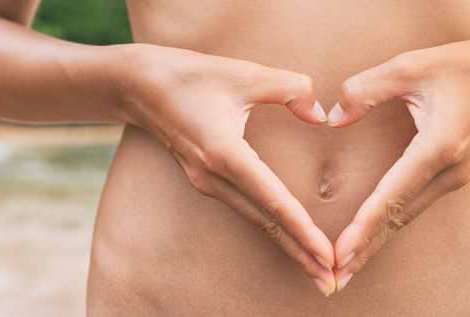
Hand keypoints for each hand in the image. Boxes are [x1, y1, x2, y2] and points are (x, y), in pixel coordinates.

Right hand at [113, 44, 336, 294]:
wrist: (137, 85)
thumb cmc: (189, 75)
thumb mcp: (245, 73)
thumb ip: (289, 89)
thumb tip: (321, 114)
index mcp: (226, 154)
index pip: (273, 202)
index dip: (303, 231)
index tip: (326, 256)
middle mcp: (215, 177)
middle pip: (266, 224)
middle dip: (301, 254)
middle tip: (331, 282)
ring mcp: (207, 182)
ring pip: (256, 220)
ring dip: (288, 245)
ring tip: (317, 269)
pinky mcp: (205, 179)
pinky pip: (245, 209)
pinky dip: (271, 226)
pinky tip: (288, 237)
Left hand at [327, 36, 469, 290]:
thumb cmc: (466, 65)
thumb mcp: (411, 65)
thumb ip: (367, 89)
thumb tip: (333, 118)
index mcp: (440, 146)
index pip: (393, 194)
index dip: (365, 226)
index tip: (342, 253)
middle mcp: (451, 170)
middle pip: (400, 217)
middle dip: (366, 248)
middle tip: (333, 277)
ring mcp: (457, 177)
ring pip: (408, 216)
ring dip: (376, 241)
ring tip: (345, 267)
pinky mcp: (455, 176)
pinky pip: (416, 205)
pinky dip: (390, 223)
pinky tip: (370, 238)